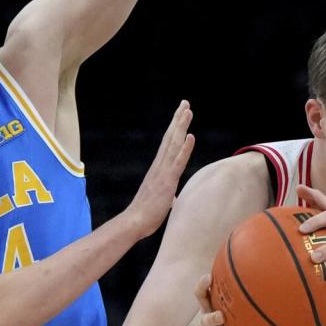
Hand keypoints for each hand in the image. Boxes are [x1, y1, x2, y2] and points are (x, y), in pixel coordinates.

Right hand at [127, 101, 194, 237]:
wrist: (134, 223)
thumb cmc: (146, 215)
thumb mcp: (161, 203)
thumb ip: (168, 197)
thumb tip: (173, 200)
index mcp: (159, 169)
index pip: (169, 144)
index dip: (175, 128)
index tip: (181, 113)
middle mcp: (159, 166)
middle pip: (171, 137)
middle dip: (178, 119)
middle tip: (185, 103)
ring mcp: (163, 172)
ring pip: (174, 144)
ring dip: (181, 127)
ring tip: (187, 111)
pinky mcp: (167, 181)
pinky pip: (178, 162)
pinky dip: (185, 148)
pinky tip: (191, 136)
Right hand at [191, 274, 258, 325]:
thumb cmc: (213, 323)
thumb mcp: (213, 308)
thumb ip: (226, 293)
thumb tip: (252, 268)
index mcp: (205, 312)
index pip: (201, 296)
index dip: (202, 287)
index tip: (208, 278)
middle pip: (205, 322)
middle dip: (212, 318)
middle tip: (221, 315)